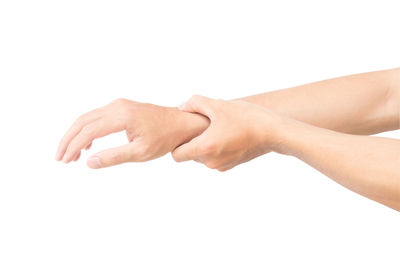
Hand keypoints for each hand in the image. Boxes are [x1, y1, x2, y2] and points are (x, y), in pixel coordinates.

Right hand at [55, 98, 208, 167]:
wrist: (181, 123)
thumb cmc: (165, 138)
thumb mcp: (141, 152)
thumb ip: (114, 157)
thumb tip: (89, 162)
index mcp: (122, 116)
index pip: (89, 131)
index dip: (74, 146)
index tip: (65, 161)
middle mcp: (117, 106)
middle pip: (83, 121)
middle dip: (69, 140)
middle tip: (60, 158)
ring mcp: (119, 104)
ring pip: (88, 117)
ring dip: (77, 135)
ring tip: (71, 155)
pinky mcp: (122, 106)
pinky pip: (98, 116)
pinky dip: (88, 129)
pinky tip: (89, 144)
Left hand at [172, 95, 283, 170]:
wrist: (273, 132)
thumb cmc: (246, 117)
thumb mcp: (218, 105)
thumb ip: (194, 103)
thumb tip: (181, 108)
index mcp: (204, 148)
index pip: (176, 155)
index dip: (177, 143)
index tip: (186, 131)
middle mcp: (211, 161)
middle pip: (189, 155)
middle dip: (192, 142)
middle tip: (203, 125)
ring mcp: (221, 165)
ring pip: (202, 157)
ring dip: (205, 145)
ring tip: (217, 128)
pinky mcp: (231, 166)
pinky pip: (214, 159)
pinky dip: (216, 149)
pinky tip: (227, 134)